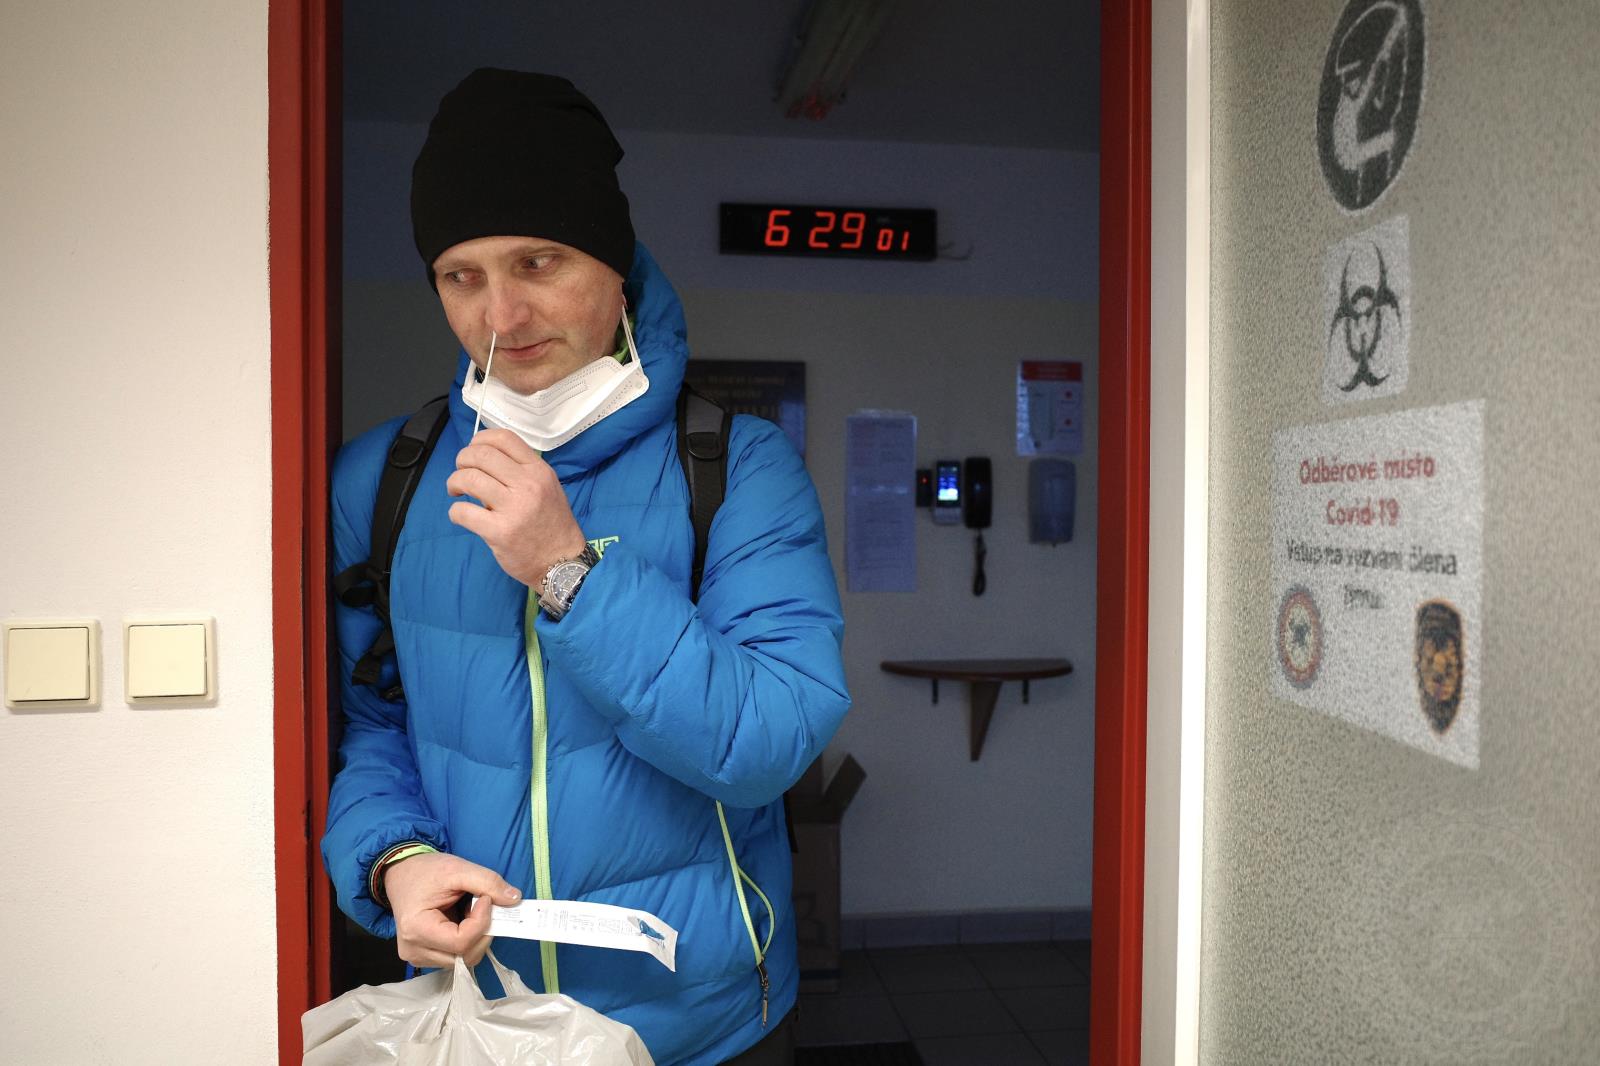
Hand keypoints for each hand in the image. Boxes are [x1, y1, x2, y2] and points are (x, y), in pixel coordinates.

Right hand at [384, 851, 522, 968]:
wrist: (402, 874)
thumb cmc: (426, 871)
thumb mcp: (458, 869)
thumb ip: (488, 882)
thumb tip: (515, 899)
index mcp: (416, 929)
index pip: (462, 942)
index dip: (481, 921)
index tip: (485, 898)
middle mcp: (414, 951)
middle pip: (466, 955)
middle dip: (482, 930)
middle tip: (481, 904)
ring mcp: (419, 957)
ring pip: (465, 959)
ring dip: (476, 935)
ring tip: (468, 911)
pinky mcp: (426, 957)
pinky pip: (458, 956)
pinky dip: (468, 939)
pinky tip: (461, 920)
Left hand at [446, 429, 586, 587]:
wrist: (562, 562)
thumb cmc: (552, 524)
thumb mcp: (548, 487)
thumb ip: (522, 471)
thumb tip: (486, 459)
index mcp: (539, 471)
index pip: (504, 438)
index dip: (480, 439)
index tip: (473, 450)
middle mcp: (528, 485)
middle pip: (481, 455)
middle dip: (462, 460)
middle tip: (461, 472)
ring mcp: (514, 508)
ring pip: (469, 478)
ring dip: (454, 482)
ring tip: (456, 491)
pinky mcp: (500, 532)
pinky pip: (463, 511)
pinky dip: (455, 511)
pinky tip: (461, 515)